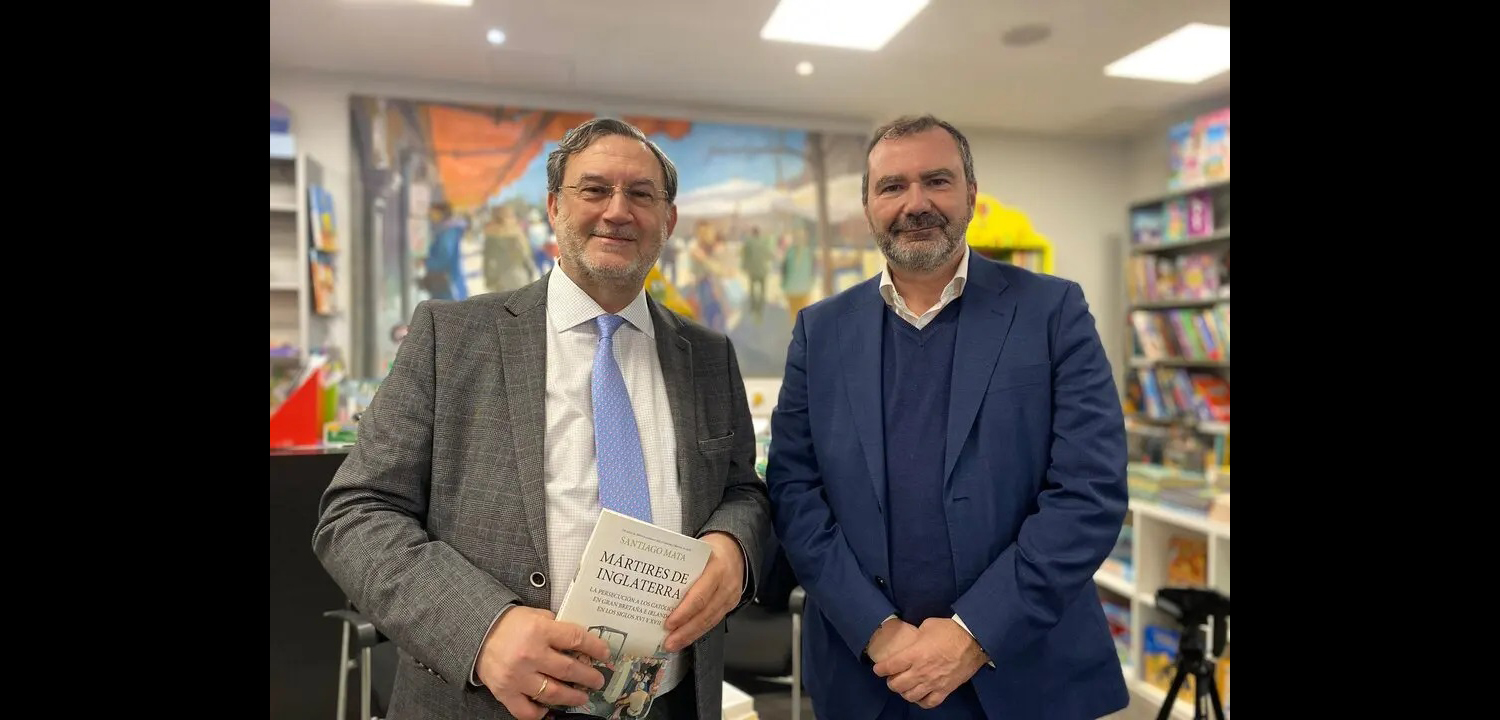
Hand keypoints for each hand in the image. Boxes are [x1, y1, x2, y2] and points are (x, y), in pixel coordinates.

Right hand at [475, 606, 609, 719]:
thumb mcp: (535, 615)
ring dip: (573, 697)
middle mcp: (530, 654)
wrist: (476, 632)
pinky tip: (550, 710)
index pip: (576, 639)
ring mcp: (518, 676)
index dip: (595, 648)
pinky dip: (541, 713)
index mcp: (540, 630)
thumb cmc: (509, 623)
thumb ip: (556, 626)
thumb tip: (580, 641)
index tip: (605, 654)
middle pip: (570, 670)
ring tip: (582, 697)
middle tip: (598, 680)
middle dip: (589, 677)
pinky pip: (527, 711)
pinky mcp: (505, 693)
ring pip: (554, 693)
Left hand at [663, 531, 743, 651]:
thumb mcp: (696, 550)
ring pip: (710, 621)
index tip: (668, 623)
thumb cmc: (710, 549)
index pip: (700, 595)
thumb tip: (652, 581)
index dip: (684, 612)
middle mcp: (725, 585)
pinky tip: (686, 638)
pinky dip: (699, 631)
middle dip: (685, 631)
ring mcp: (730, 597)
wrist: (735, 549)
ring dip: (690, 635)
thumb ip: (680, 565)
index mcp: (716, 568)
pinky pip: (714, 621)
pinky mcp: (730, 605)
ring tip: (673, 644)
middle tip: (668, 642)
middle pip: (705, 613)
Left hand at [873, 617, 988, 709]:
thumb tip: (911, 639)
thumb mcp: (927, 626)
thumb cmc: (950, 630)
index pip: (889, 666)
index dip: (880, 669)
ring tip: (905, 687)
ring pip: (910, 696)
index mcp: (914, 654)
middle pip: (897, 685)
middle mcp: (920, 671)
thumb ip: (915, 636)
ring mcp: (933, 682)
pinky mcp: (945, 690)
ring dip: (904, 692)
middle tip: (892, 677)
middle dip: (890, 682)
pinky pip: (928, 703)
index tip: (878, 669)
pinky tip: (919, 696)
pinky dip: (921, 701)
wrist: (974, 640)